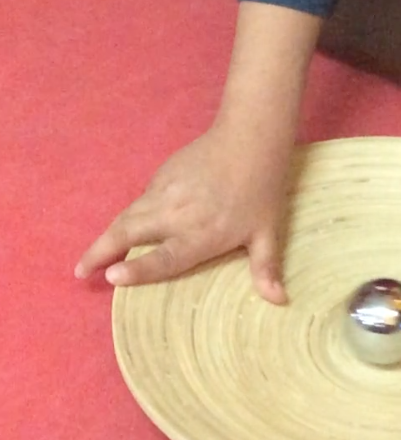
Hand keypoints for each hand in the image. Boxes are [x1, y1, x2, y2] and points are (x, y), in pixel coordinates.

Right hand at [75, 125, 292, 303]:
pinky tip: (124, 227)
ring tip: (90, 257)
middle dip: (100, 252)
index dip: (138, 269)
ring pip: (128, 216)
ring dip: (107, 235)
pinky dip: (127, 216)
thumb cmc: (261, 188)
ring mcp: (166, 191)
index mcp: (201, 234)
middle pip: (129, 233)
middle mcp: (176, 214)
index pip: (164, 257)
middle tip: (81, 271)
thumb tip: (280, 301)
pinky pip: (140, 200)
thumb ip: (265, 267)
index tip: (110, 276)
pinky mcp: (162, 175)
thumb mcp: (267, 231)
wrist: (251, 138)